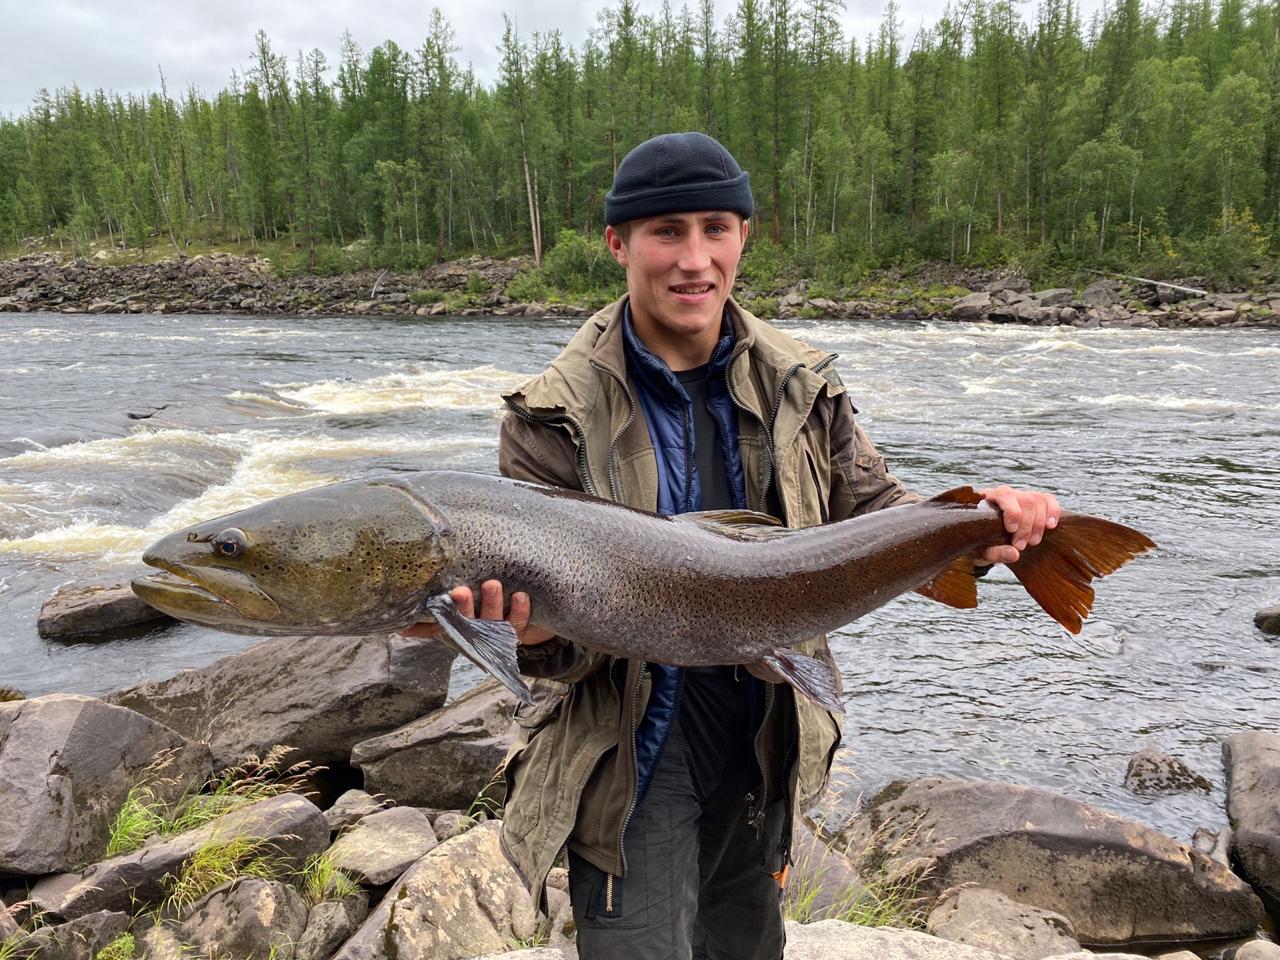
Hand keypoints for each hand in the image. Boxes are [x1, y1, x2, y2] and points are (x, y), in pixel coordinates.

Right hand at [401, 579, 557, 644]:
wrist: (515, 623)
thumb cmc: (477, 612)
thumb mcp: (452, 616)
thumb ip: (427, 620)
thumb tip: (399, 626)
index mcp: (456, 628)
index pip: (444, 624)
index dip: (435, 620)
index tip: (433, 603)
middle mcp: (475, 632)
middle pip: (468, 622)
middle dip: (464, 607)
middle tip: (461, 591)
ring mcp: (496, 633)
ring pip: (493, 621)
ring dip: (492, 603)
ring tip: (492, 585)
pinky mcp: (518, 631)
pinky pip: (519, 623)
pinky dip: (520, 610)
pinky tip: (520, 596)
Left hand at [976, 485, 1060, 564]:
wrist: (986, 540)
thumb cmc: (982, 543)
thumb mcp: (983, 551)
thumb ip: (996, 553)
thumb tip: (1014, 554)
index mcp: (988, 499)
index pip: (1005, 495)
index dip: (1013, 512)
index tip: (1011, 531)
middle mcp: (1006, 493)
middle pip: (1026, 500)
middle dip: (1027, 525)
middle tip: (1021, 546)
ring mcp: (1021, 495)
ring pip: (1038, 500)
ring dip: (1039, 523)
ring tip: (1033, 542)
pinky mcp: (1035, 501)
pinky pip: (1048, 499)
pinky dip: (1053, 511)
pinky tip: (1051, 526)